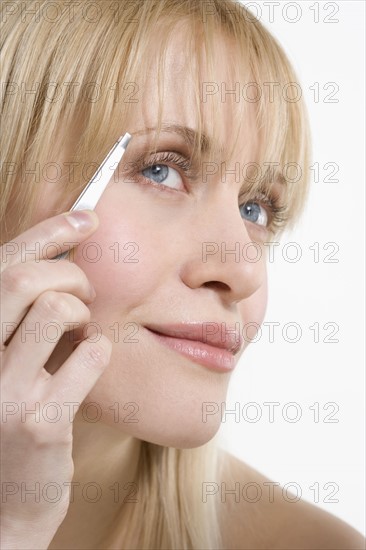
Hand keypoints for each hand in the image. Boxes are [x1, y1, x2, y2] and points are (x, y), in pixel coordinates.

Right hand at [0, 210, 111, 548]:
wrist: (4, 503)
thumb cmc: (8, 420)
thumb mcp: (2, 362)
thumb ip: (18, 319)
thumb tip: (61, 259)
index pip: (4, 266)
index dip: (48, 232)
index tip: (86, 216)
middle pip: (26, 281)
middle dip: (71, 274)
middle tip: (87, 291)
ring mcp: (3, 391)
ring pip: (58, 310)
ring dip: (85, 311)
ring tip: (83, 330)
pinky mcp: (39, 420)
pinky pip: (89, 355)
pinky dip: (99, 349)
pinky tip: (91, 362)